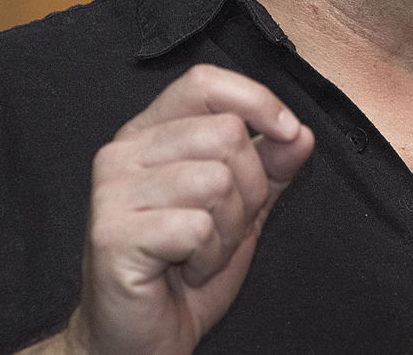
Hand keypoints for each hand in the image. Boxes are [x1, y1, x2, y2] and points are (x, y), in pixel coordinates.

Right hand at [63, 64, 313, 354]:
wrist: (141, 338)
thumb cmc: (185, 267)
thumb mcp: (242, 206)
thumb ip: (271, 165)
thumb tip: (300, 133)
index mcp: (149, 133)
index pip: (205, 83)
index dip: (257, 101)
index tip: (288, 134)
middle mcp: (123, 153)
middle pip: (226, 134)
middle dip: (249, 189)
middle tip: (223, 227)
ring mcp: (112, 193)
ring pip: (218, 180)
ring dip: (229, 228)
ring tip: (203, 250)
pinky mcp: (112, 235)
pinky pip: (199, 227)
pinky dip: (209, 256)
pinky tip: (187, 269)